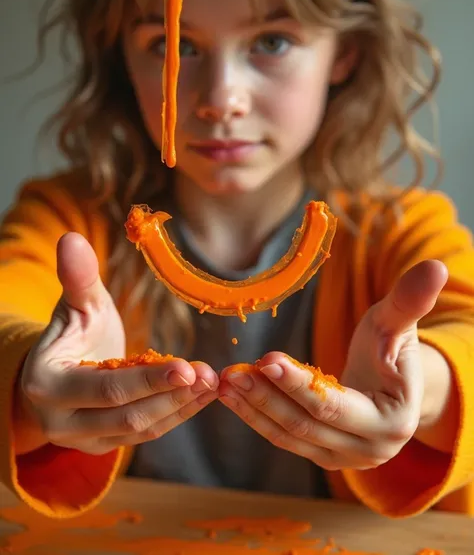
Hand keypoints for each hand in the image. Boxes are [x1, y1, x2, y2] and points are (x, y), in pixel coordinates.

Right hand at [13, 232, 217, 455]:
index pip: (105, 389)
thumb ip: (78, 277)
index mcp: (47, 386)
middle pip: (126, 418)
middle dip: (172, 396)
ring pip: (140, 430)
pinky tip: (203, 394)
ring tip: (214, 382)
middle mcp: (60, 423)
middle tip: (210, 375)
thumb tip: (71, 238)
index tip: (187, 366)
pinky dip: (177, 414)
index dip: (148, 380)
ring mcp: (82, 440)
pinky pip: (146, 434)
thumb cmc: (72, 333)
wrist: (57, 371)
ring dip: (181, 407)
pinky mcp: (104, 446)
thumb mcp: (76, 304)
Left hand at [218, 260, 446, 470]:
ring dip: (254, 409)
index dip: (300, 384)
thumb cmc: (393, 347)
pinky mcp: (322, 455)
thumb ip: (410, 300)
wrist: (392, 381)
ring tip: (224, 381)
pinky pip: (284, 438)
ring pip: (290, 435)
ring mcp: (344, 458)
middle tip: (232, 372)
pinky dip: (257, 416)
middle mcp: (370, 451)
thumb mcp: (398, 322)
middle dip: (266, 398)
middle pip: (307, 425)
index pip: (336, 405)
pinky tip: (233, 394)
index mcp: (393, 422)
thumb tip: (437, 265)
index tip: (267, 357)